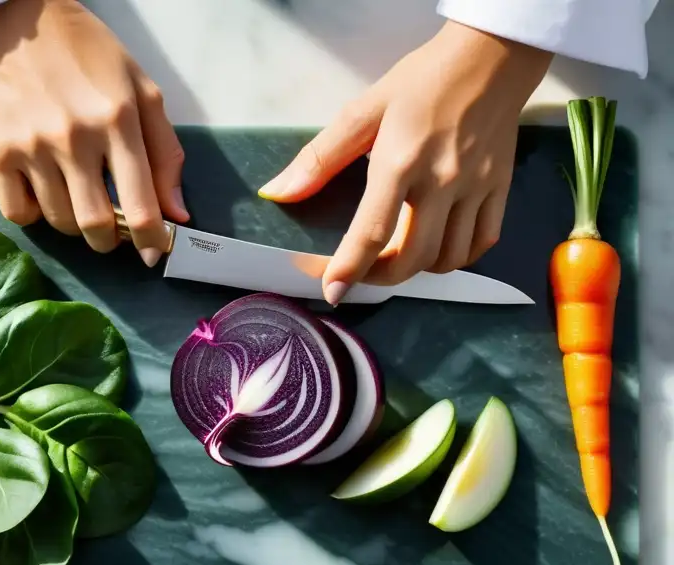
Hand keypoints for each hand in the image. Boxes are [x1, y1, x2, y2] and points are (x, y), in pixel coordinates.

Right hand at [0, 0, 188, 265]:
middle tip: (112, 225)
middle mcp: (74, 137)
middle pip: (96, 226)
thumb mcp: (142, 91)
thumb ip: (165, 154)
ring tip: (78, 195)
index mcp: (118, 120)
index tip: (152, 248)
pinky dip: (35, 214)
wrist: (18, 22)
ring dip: (75, 223)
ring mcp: (31, 147)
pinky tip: (44, 190)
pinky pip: (19, 214)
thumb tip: (176, 215)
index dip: (151, 240)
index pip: (141, 207)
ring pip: (59, 223)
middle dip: (111, 239)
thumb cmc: (88, 56)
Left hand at [258, 21, 552, 304]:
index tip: (332, 291)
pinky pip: (481, 243)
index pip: (372, 232)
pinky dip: (456, 256)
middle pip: (412, 258)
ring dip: (418, 269)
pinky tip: (438, 244)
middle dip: (379, 276)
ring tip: (397, 255)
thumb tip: (279, 192)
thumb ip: (319, 158)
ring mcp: (476, 188)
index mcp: (400, 161)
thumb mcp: (362, 111)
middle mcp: (442, 181)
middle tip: (361, 270)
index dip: (349, 269)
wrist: (491, 57)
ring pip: (448, 258)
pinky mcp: (501, 188)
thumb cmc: (422, 81)